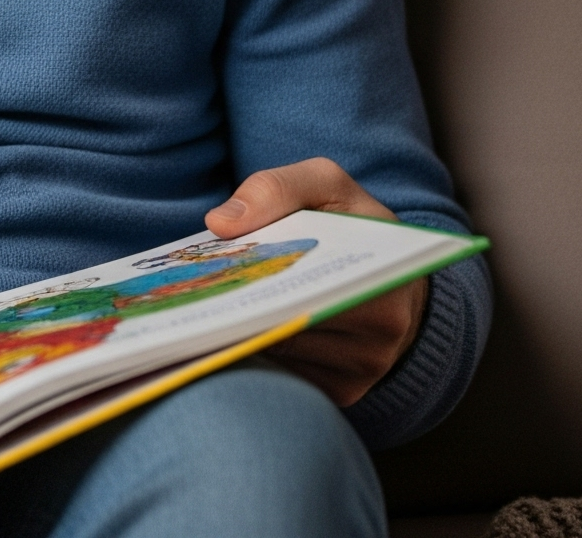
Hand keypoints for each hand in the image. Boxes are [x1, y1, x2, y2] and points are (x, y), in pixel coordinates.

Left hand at [207, 158, 429, 406]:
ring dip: (236, 337)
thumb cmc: (357, 223)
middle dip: (235, 314)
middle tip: (188, 297)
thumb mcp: (327, 185)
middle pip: (282, 335)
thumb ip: (277, 189)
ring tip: (197, 310)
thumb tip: (219, 224)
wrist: (392, 273)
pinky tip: (221, 332)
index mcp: (380, 290)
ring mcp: (357, 377)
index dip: (252, 289)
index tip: (209, 278)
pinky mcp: (341, 396)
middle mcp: (375, 346)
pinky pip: (282, 379)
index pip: (302, 297)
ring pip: (276, 360)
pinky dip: (250, 354)